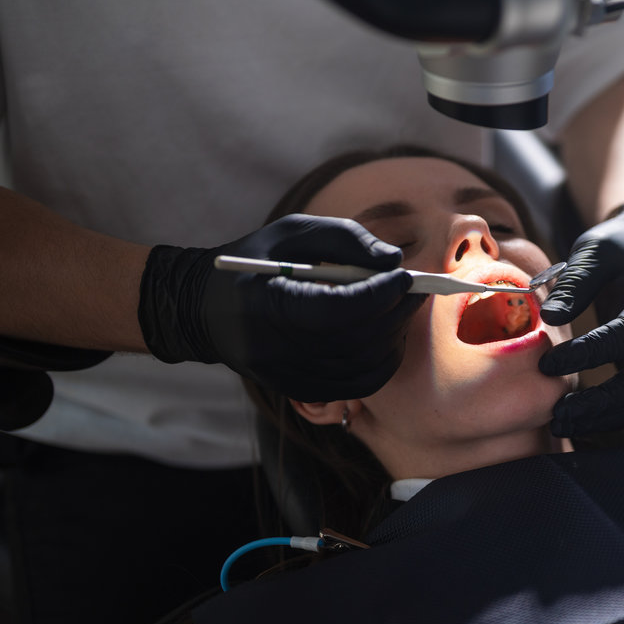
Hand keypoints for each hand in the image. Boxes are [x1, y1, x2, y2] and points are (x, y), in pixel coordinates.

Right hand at [138, 214, 425, 401]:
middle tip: (416, 289)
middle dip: (395, 313)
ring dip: (393, 336)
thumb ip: (345, 238)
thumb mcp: (292, 232)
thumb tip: (394, 259)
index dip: (378, 295)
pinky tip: (385, 334)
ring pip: (362, 368)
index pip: (336, 310)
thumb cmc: (258, 261)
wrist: (207, 311)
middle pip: (355, 341)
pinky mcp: (300, 391)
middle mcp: (274, 348)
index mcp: (265, 303)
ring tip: (399, 308)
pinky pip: (356, 385)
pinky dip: (382, 360)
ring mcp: (286, 376)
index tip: (405, 276)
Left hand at [539, 197, 623, 435]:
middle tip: (557, 413)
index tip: (547, 365)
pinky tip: (575, 420)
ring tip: (559, 422)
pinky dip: (608, 415)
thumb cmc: (620, 247)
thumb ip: (575, 283)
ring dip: (601, 417)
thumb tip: (549, 317)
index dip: (587, 354)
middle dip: (599, 404)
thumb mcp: (595, 250)